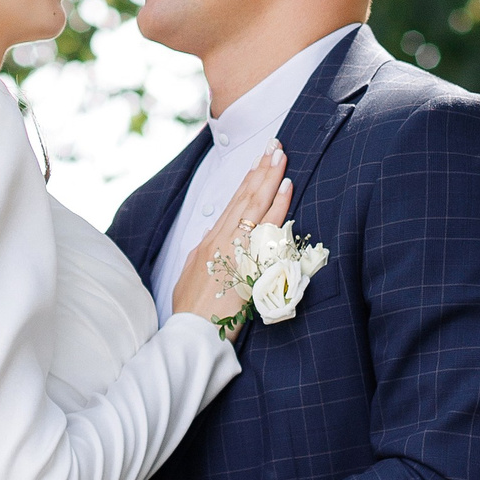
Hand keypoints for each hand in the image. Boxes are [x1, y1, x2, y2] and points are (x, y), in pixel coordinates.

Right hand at [172, 144, 290, 328]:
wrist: (193, 334)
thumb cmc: (192, 311)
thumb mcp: (194, 276)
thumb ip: (207, 254)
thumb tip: (214, 236)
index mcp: (209, 243)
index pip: (233, 204)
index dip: (247, 181)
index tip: (259, 161)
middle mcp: (222, 240)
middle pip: (245, 197)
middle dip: (261, 170)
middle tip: (274, 145)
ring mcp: (235, 248)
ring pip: (256, 205)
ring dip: (270, 178)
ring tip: (281, 156)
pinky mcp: (249, 260)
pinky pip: (268, 226)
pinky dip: (278, 205)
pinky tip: (287, 188)